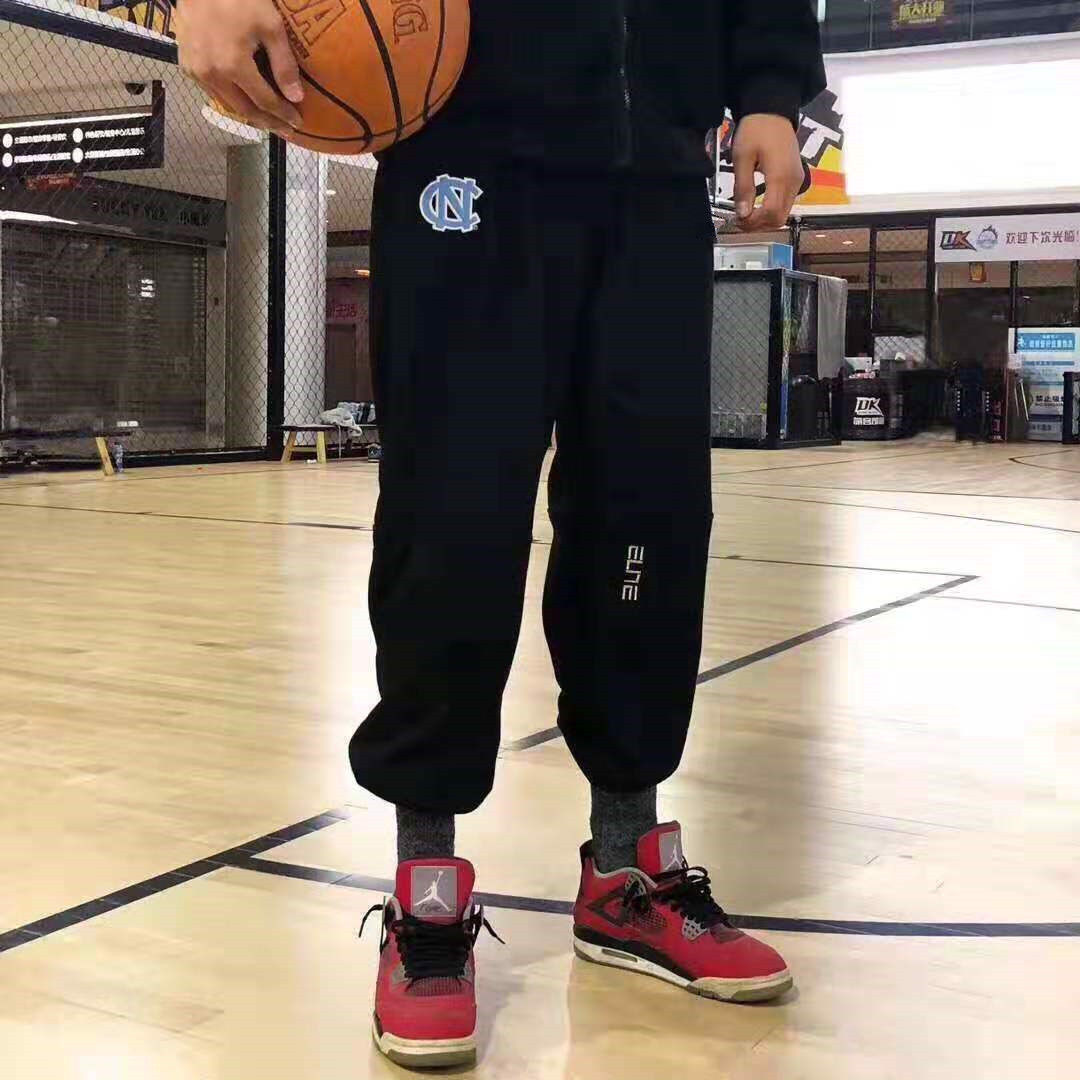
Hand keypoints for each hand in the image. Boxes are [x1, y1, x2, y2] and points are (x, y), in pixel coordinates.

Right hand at [175, 0, 303, 133]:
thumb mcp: (270, 26)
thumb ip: (283, 64)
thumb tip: (296, 98)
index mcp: (233, 66)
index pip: (265, 102)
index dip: (283, 115)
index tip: (297, 123)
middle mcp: (212, 75)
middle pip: (245, 110)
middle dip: (268, 122)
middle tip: (285, 130)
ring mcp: (196, 72)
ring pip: (228, 105)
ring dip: (250, 114)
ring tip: (268, 120)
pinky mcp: (186, 66)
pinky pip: (213, 93)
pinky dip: (232, 100)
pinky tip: (244, 101)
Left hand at [732, 114, 804, 231]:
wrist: (773, 110)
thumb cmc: (757, 129)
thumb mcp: (742, 157)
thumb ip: (743, 187)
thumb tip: (742, 213)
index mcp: (781, 176)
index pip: (771, 213)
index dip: (753, 222)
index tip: (738, 219)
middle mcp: (793, 181)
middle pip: (779, 218)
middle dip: (758, 225)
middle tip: (740, 220)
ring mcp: (797, 180)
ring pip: (783, 214)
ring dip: (764, 220)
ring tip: (745, 213)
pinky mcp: (796, 178)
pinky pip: (785, 203)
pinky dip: (771, 210)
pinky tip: (756, 205)